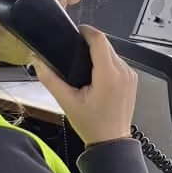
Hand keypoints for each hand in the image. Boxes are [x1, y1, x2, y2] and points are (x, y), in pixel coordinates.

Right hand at [33, 25, 136, 144]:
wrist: (111, 141)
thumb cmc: (93, 125)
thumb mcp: (67, 102)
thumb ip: (50, 79)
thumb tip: (38, 63)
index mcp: (108, 75)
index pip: (99, 40)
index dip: (87, 31)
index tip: (77, 30)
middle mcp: (123, 72)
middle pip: (106, 45)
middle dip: (90, 44)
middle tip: (75, 51)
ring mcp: (130, 76)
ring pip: (113, 53)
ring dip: (99, 54)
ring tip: (85, 66)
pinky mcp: (132, 80)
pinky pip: (119, 62)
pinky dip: (107, 64)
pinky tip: (97, 75)